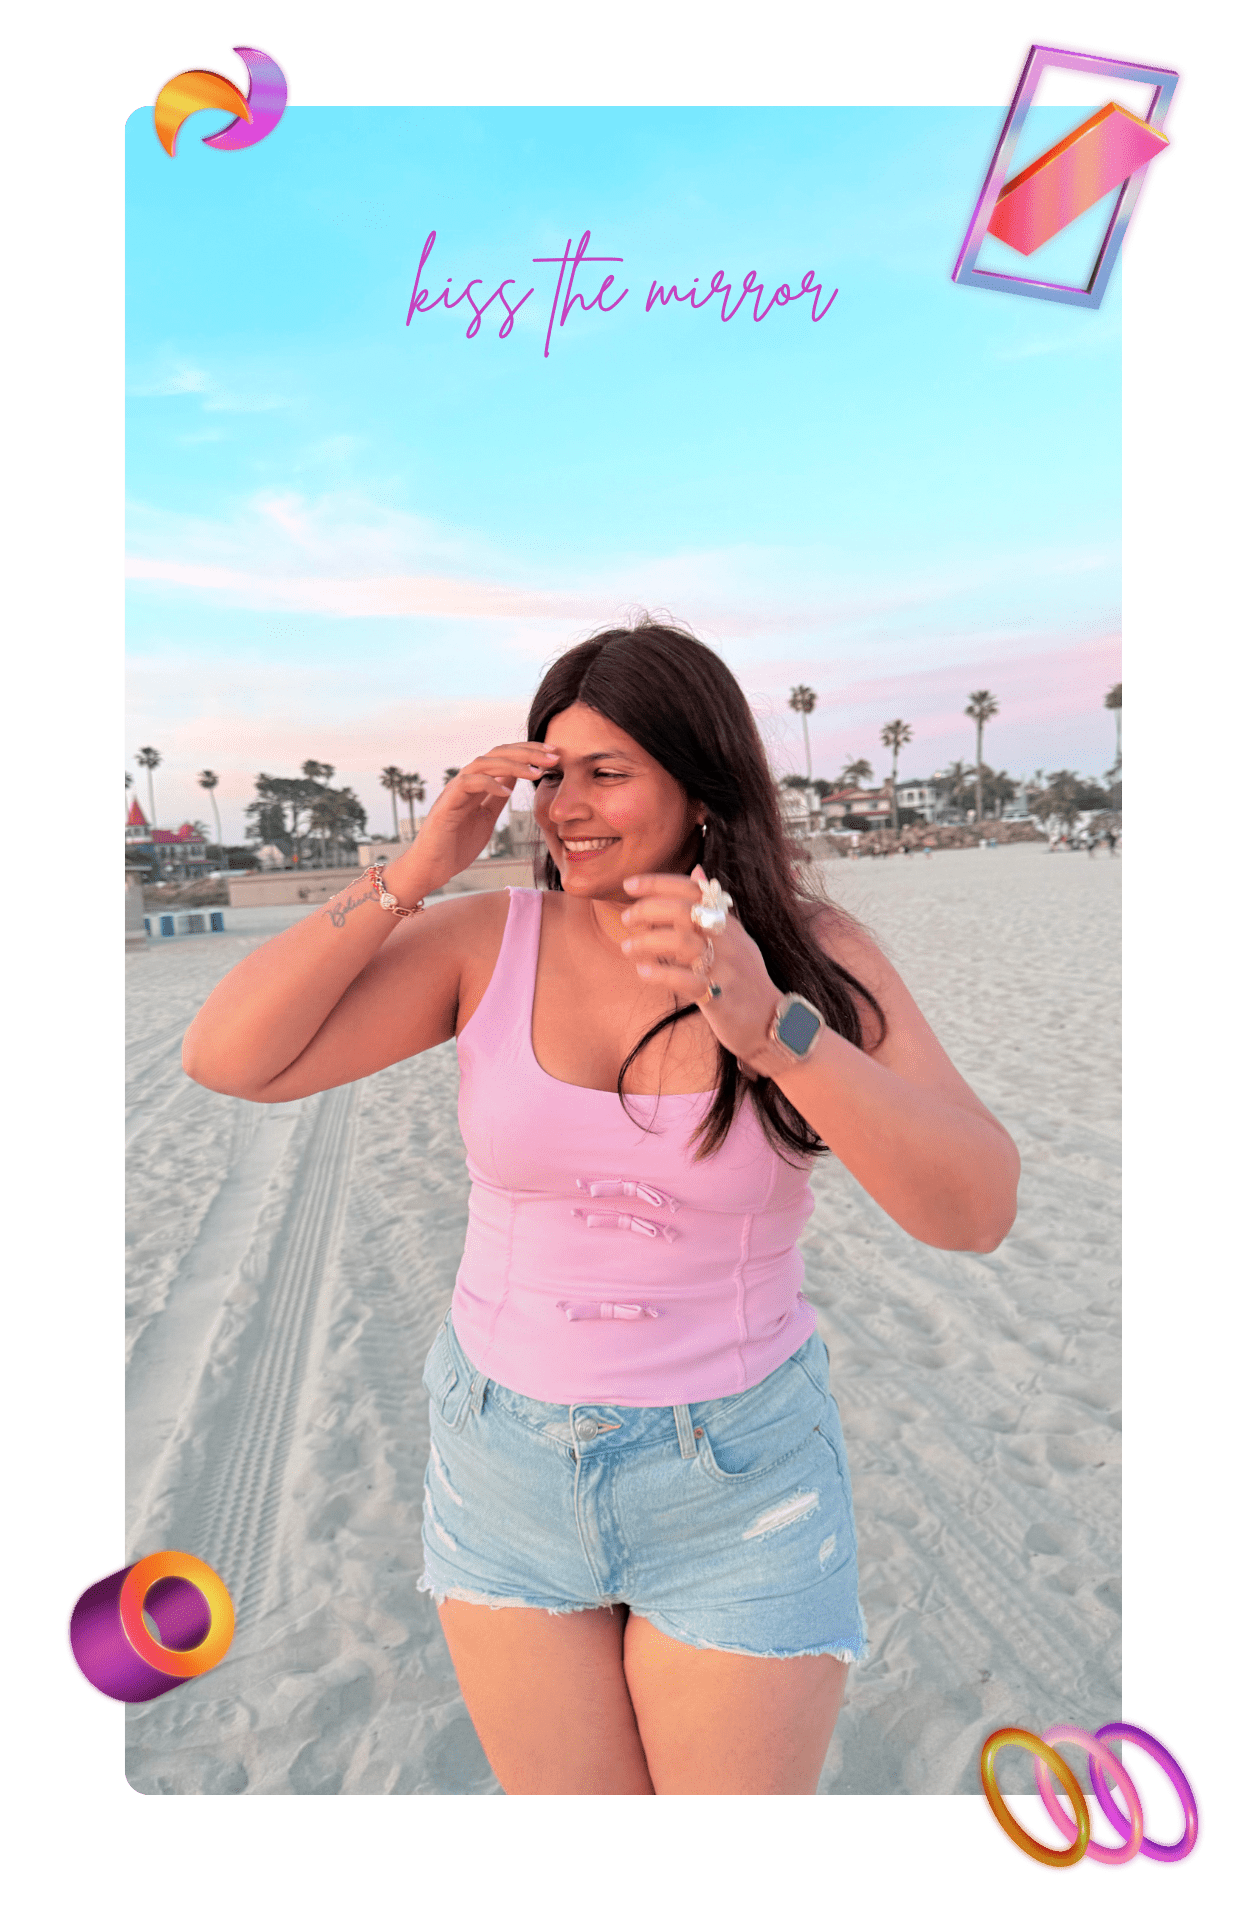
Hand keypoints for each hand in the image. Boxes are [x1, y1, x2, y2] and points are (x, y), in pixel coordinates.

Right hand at [397, 742, 557, 886]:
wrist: (431, 867)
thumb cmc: (456, 845)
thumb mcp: (486, 817)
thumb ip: (497, 798)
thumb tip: (514, 780)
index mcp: (477, 784)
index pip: (505, 757)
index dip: (529, 753)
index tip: (554, 756)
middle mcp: (466, 781)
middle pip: (497, 753)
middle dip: (527, 752)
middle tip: (553, 757)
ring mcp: (455, 790)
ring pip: (484, 762)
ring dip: (513, 764)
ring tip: (536, 772)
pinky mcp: (446, 803)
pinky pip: (468, 783)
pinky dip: (489, 784)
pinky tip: (508, 792)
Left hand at [620, 864, 779, 1065]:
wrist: (772, 1021)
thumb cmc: (744, 978)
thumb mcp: (734, 936)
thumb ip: (712, 906)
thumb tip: (696, 871)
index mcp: (727, 922)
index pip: (692, 889)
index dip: (658, 883)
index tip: (629, 884)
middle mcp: (727, 939)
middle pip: (684, 911)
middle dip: (648, 910)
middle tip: (627, 919)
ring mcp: (724, 967)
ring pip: (682, 942)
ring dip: (647, 941)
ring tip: (627, 948)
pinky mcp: (719, 996)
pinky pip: (687, 981)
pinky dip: (661, 974)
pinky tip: (642, 971)